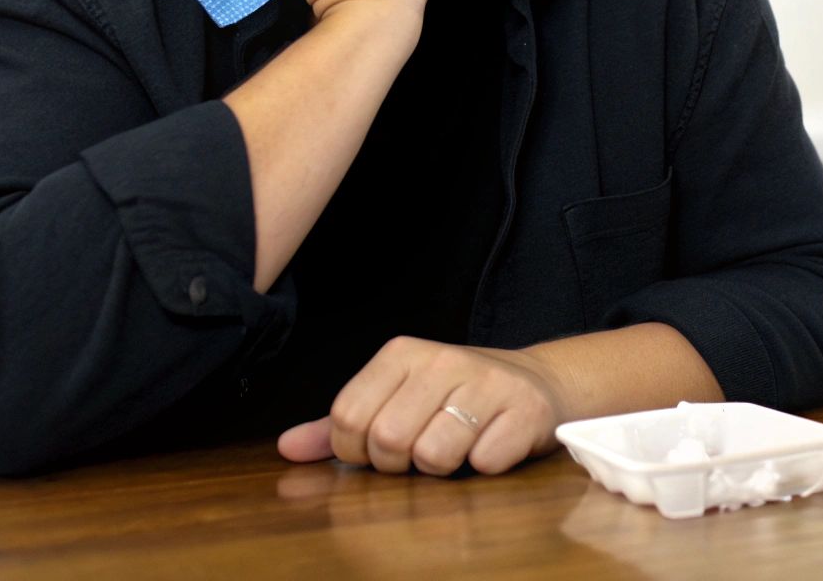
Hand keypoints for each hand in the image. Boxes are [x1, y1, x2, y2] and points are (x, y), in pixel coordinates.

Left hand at [277, 336, 569, 475]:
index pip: (347, 417)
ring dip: (442, 469)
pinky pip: (484, 462)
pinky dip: (484, 466)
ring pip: (433, 454)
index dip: (357, 451)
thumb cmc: (454, 398)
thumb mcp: (395, 399)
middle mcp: (442, 360)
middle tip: (420, 452)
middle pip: (387, 440)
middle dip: (399, 464)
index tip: (382, 448)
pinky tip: (492, 445)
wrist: (535, 384)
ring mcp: (487, 382)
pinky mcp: (524, 410)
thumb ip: (338, 426)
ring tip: (456, 450)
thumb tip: (287, 448)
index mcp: (400, 354)